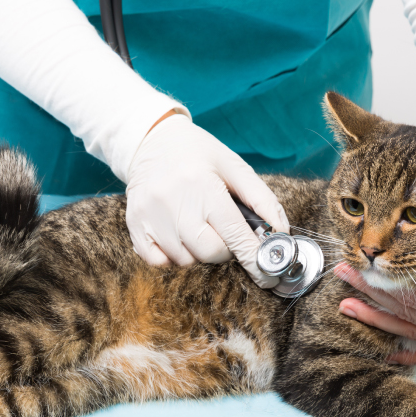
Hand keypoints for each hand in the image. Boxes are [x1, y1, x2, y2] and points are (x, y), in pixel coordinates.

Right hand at [126, 113, 289, 287]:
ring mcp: (151, 217)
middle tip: (223, 230)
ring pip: (186, 261)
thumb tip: (281, 232)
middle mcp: (174, 203)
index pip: (235, 235)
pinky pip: (159, 262)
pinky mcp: (135, 226)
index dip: (255, 259)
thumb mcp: (234, 166)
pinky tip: (178, 234)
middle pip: (211, 253)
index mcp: (204, 186)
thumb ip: (262, 199)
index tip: (268, 276)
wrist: (151, 139)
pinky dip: (173, 257)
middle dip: (225, 250)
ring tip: (197, 224)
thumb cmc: (199, 154)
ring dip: (199, 251)